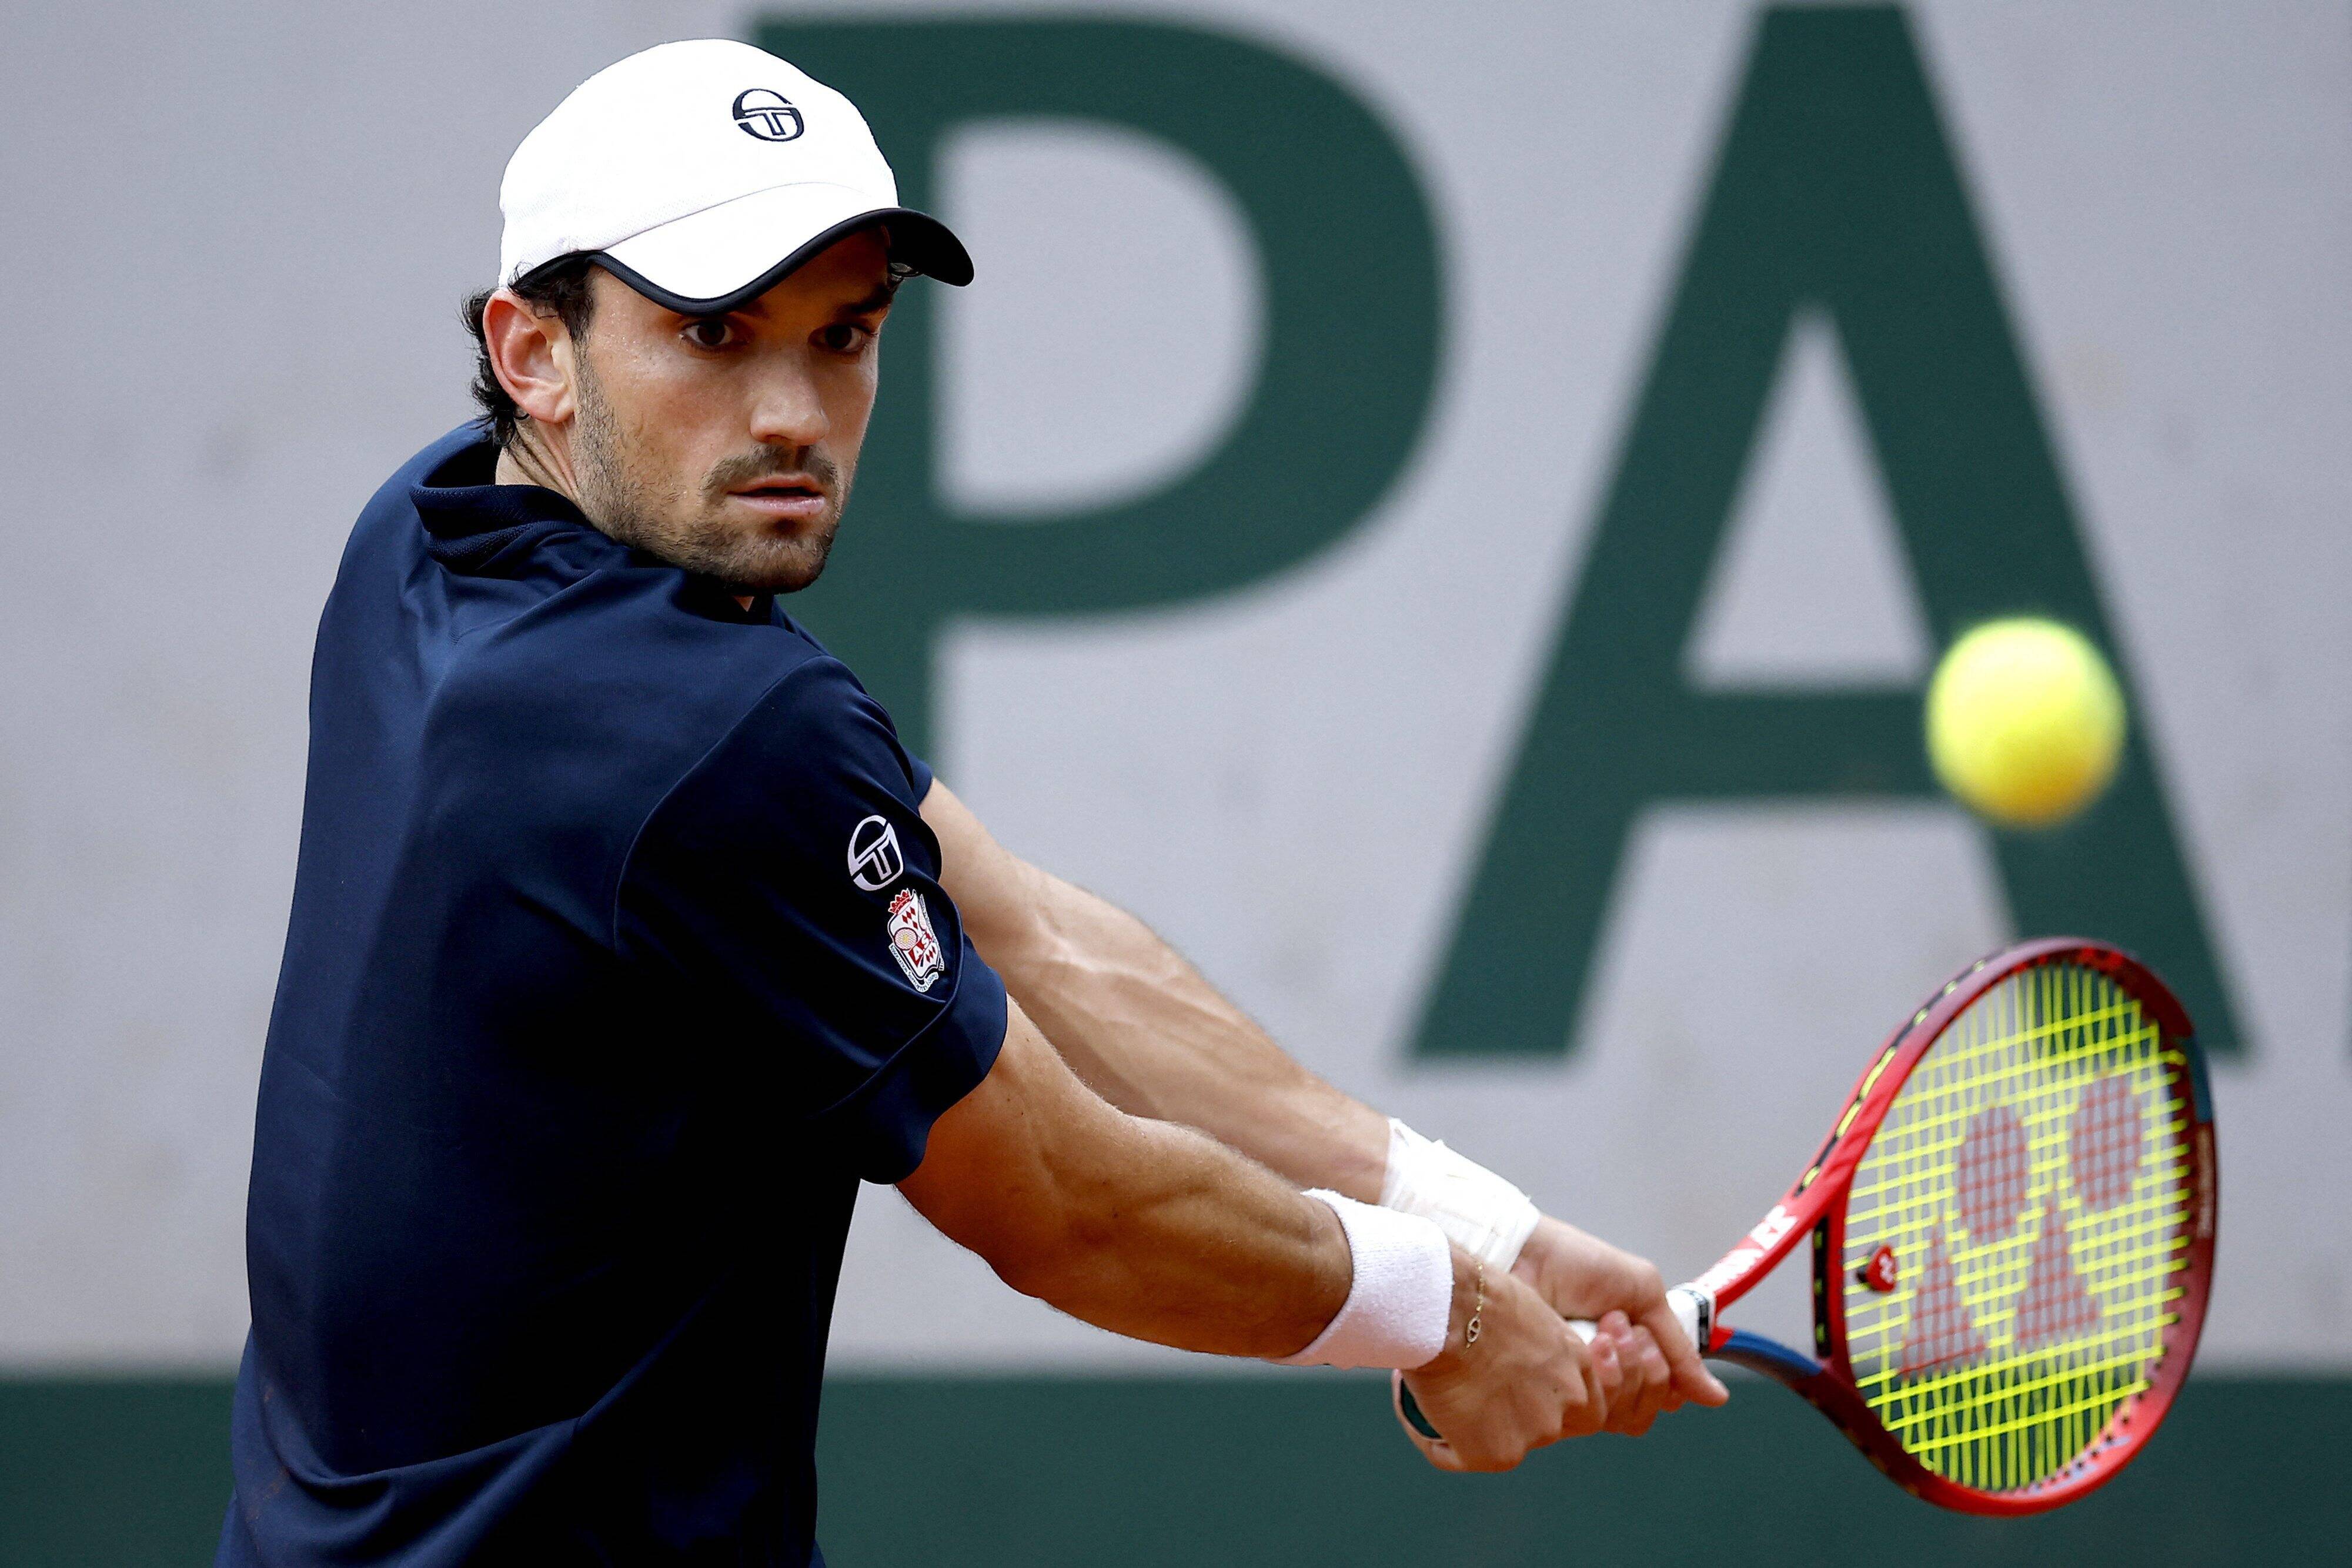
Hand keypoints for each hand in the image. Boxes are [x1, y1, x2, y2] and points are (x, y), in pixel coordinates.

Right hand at [1395, 1248, 1604, 1471]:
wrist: (1444, 1306)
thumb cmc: (1471, 1292)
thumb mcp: (1525, 1311)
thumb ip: (1531, 1348)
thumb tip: (1505, 1360)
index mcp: (1575, 1363)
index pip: (1587, 1407)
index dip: (1554, 1406)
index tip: (1519, 1393)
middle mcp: (1564, 1403)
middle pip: (1544, 1429)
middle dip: (1511, 1418)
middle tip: (1470, 1393)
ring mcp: (1532, 1433)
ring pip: (1499, 1445)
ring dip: (1470, 1430)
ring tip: (1434, 1396)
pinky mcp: (1493, 1454)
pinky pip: (1456, 1456)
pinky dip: (1434, 1440)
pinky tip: (1414, 1412)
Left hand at [1513, 1215, 1728, 1433]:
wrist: (1523, 1253)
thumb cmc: (1576, 1263)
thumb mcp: (1643, 1293)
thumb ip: (1679, 1348)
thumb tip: (1717, 1398)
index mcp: (1625, 1359)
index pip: (1661, 1399)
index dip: (1663, 1377)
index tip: (1648, 1337)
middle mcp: (1599, 1382)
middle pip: (1641, 1415)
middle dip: (1644, 1367)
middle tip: (1621, 1326)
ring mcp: (1572, 1391)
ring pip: (1617, 1417)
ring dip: (1622, 1368)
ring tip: (1601, 1329)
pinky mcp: (1546, 1396)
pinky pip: (1588, 1414)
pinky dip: (1598, 1375)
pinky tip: (1584, 1344)